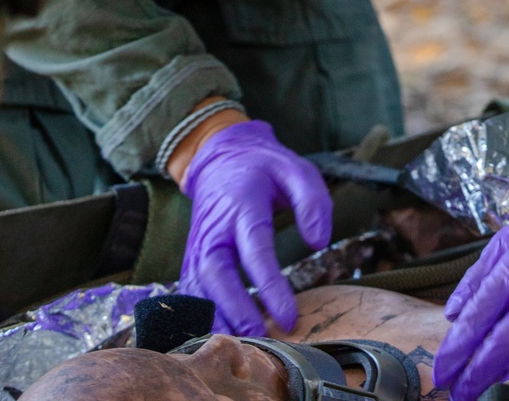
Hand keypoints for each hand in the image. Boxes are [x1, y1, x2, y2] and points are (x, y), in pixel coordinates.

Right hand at [178, 119, 331, 336]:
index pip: (255, 249)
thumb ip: (312, 201)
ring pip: (198, 287)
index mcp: (242, 204)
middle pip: (216, 273)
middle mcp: (214, 228)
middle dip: (235, 310)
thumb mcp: (296, 169)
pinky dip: (199, 317)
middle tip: (259, 340)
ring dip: (216, 319)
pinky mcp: (191, 258)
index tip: (289, 318)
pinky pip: (190, 292)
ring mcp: (198, 244)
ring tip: (240, 350)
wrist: (221, 158)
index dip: (270, 286)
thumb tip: (318, 242)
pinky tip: (217, 340)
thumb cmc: (264, 169)